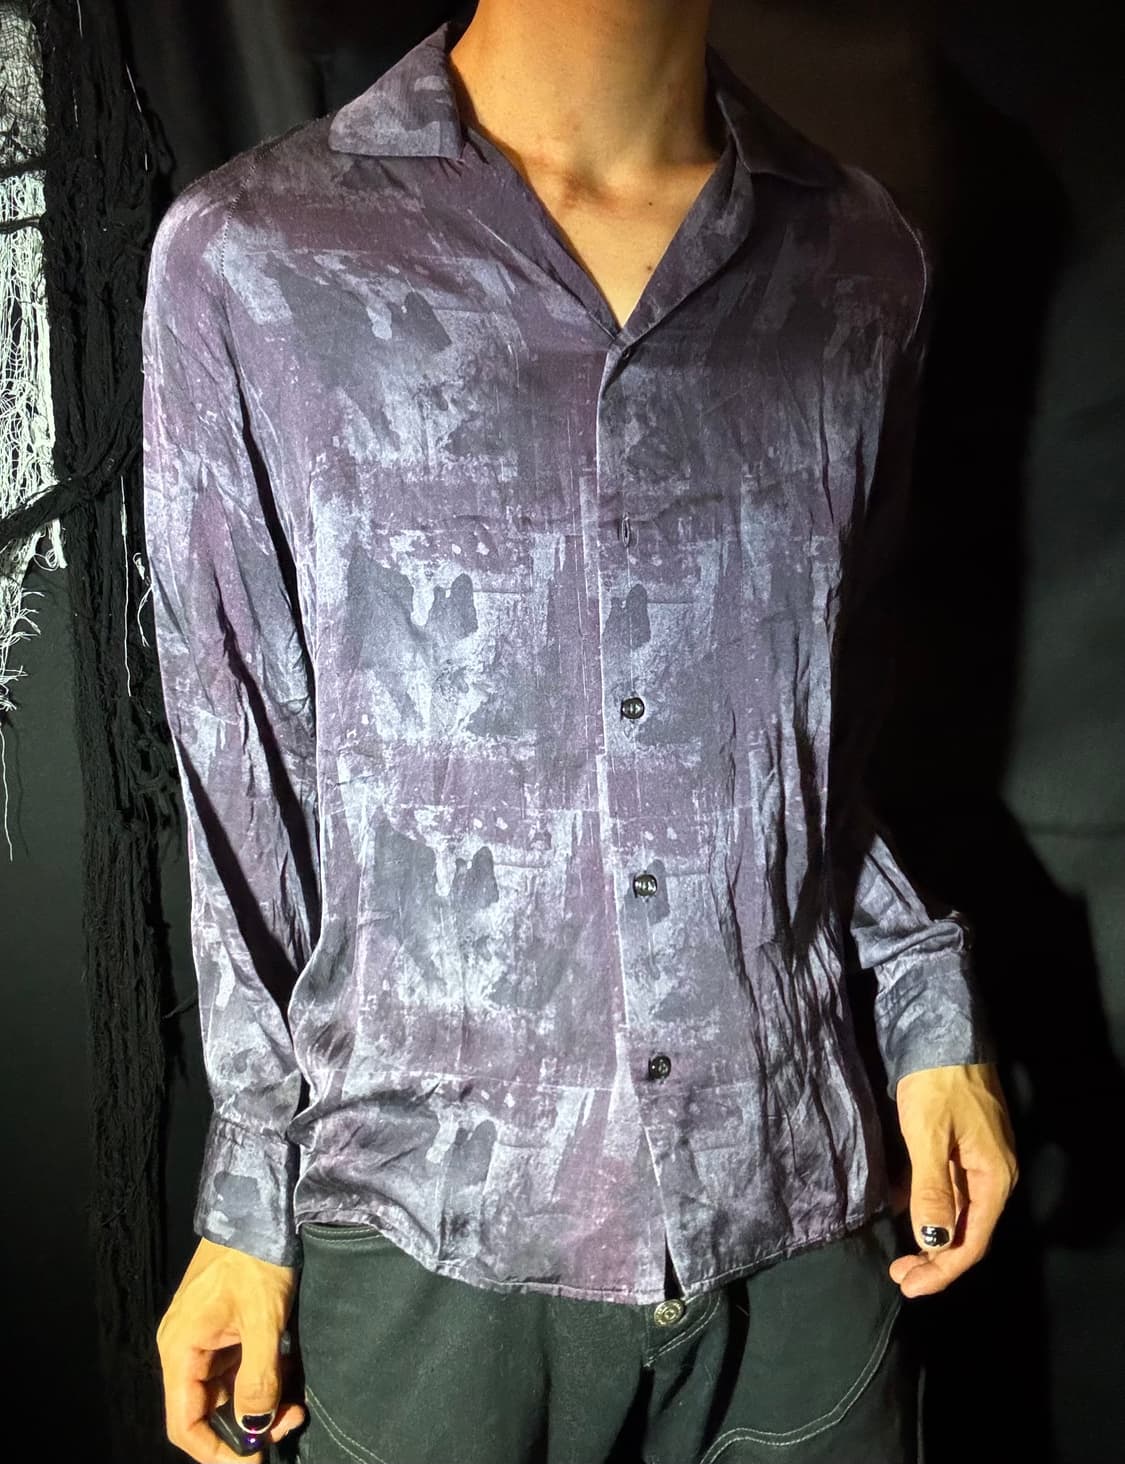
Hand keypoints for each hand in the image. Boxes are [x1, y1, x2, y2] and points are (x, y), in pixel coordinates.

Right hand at [156, 1236, 304, 1460]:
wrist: (263, 1207)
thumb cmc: (257, 1257)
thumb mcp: (264, 1319)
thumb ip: (259, 1378)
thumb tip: (254, 1427)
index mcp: (180, 1348)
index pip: (185, 1423)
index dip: (215, 1451)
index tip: (252, 1463)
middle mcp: (186, 1347)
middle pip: (209, 1409)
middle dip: (249, 1425)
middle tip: (290, 1423)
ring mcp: (206, 1337)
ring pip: (229, 1390)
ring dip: (261, 1402)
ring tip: (297, 1402)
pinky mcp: (226, 1326)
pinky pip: (240, 1366)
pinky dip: (264, 1377)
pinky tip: (290, 1375)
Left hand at [888, 1061, 1018, 1297]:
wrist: (941, 1033)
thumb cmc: (937, 1083)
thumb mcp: (929, 1136)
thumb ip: (932, 1190)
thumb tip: (934, 1244)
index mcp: (993, 1177)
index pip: (972, 1241)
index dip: (942, 1270)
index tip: (909, 1286)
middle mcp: (990, 1174)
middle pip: (965, 1231)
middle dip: (934, 1258)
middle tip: (899, 1275)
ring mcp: (974, 1159)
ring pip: (953, 1211)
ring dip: (927, 1235)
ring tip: (898, 1255)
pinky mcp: (957, 1145)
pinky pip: (943, 1186)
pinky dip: (922, 1203)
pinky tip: (896, 1207)